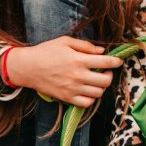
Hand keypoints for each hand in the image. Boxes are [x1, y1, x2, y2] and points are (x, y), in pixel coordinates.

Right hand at [4, 36, 122, 107]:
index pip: (106, 62)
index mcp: (79, 60)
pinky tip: (87, 90)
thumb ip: (85, 46)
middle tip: (105, 71)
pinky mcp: (66, 98)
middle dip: (109, 75)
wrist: (27, 67)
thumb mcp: (65, 41)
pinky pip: (86, 103)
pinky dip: (91, 98)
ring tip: (95, 80)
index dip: (116, 62)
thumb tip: (102, 51)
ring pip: (98, 93)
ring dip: (100, 87)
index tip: (118, 61)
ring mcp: (72, 89)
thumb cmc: (45, 51)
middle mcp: (78, 76)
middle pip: (106, 81)